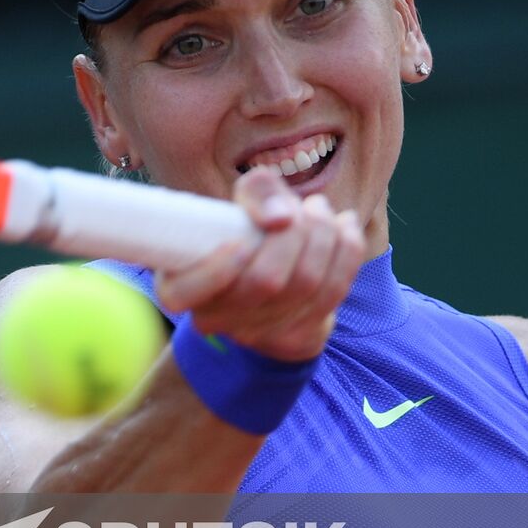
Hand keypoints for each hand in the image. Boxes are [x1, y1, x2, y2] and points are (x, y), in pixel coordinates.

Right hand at [153, 167, 365, 361]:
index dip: (218, 268)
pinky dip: (347, 250)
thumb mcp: (241, 202)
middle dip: (296, 234)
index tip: (242, 239)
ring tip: (320, 209)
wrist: (275, 275)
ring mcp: (258, 334)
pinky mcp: (297, 336)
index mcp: (179, 288)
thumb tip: (281, 218)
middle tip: (303, 206)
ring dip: (324, 236)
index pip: (185, 293)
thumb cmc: (247, 230)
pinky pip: (335, 291)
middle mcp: (215, 318)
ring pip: (306, 284)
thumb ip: (257, 191)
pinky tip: (345, 226)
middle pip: (264, 281)